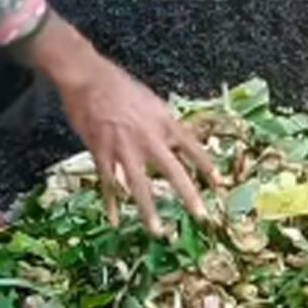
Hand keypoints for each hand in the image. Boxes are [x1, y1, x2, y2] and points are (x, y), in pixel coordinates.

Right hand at [17, 16, 218, 234]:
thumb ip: (164, 124)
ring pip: (139, 185)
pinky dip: (112, 203)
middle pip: (172, 171)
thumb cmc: (119, 85)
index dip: (207, 166)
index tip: (220, 184)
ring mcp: (124, 148)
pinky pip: (108, 183)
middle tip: (202, 216)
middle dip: (188, 195)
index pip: (192, 147)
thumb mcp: (151, 101)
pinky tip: (115, 221)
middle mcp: (148, 137)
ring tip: (158, 231)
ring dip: (148, 210)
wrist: (87, 76)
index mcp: (163, 121)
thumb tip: (178, 141)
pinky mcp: (101, 152)